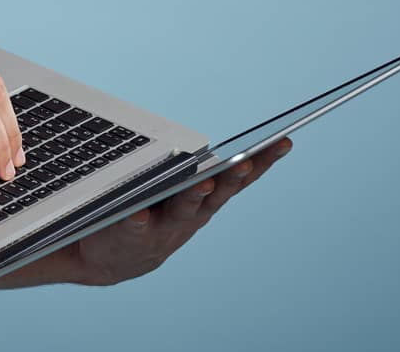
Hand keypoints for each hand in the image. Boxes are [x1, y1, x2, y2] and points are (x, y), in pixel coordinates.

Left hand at [72, 138, 293, 285]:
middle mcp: (192, 214)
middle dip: (232, 177)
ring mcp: (165, 227)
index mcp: (206, 198)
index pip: (238, 177)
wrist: (117, 258)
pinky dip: (139, 219)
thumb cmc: (155, 213)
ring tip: (203, 182)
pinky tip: (140, 212)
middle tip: (245, 160)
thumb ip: (195, 170)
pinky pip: (136, 226)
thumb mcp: (182, 194)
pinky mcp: (133, 235)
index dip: (262, 161)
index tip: (282, 141)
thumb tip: (212, 144)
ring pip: (184, 209)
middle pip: (217, 193)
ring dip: (194, 196)